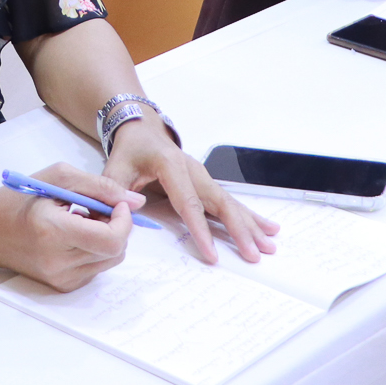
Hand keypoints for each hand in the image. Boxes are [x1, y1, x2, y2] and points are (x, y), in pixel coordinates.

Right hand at [0, 162, 136, 291]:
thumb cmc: (20, 198)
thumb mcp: (59, 177)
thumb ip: (101, 187)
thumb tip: (137, 203)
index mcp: (53, 231)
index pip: (110, 239)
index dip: (124, 221)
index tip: (116, 204)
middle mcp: (57, 262)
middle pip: (115, 250)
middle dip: (118, 227)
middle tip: (98, 209)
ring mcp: (60, 278)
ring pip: (111, 260)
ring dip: (108, 238)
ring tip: (83, 221)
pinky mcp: (62, 286)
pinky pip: (97, 268)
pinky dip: (95, 250)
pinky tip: (75, 236)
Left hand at [103, 119, 278, 265]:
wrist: (143, 130)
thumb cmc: (131, 150)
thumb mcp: (116, 166)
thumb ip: (115, 188)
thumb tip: (128, 209)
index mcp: (171, 165)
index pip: (189, 203)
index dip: (201, 230)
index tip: (213, 254)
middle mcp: (194, 170)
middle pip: (220, 203)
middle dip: (240, 230)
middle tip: (255, 253)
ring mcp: (204, 177)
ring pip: (231, 203)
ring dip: (252, 224)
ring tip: (270, 243)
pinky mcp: (207, 184)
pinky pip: (230, 202)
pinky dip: (249, 216)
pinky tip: (268, 228)